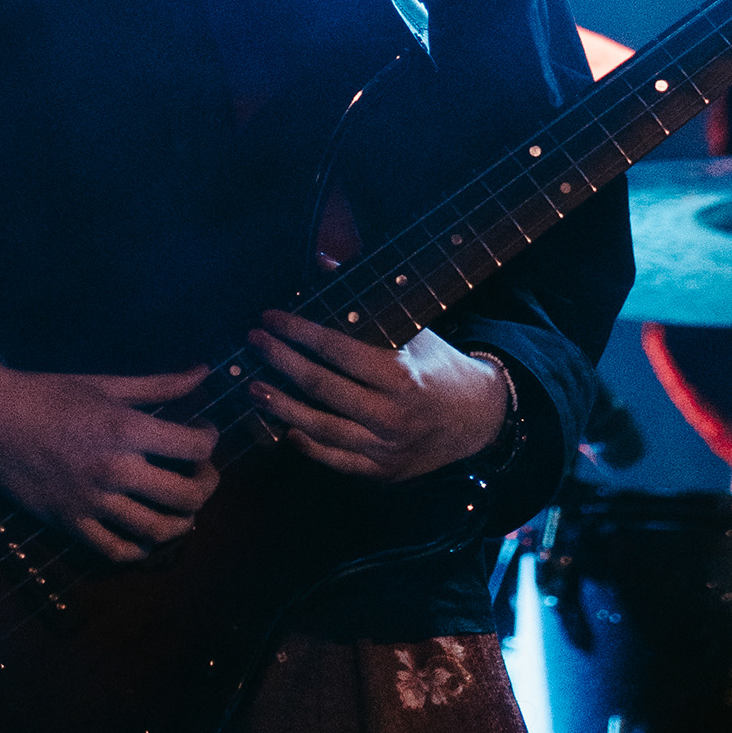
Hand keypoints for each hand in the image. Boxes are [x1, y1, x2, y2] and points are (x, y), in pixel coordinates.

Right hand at [0, 360, 219, 562]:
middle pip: (186, 496)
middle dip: (207, 486)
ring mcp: (92, 503)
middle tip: (202, 474)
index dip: (209, 440)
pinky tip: (146, 534)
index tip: (203, 434)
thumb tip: (204, 371)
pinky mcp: (71, 524)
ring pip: (157, 530)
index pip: (194, 447)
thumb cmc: (50, 395)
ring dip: (182, 521)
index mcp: (126, 429)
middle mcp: (114, 470)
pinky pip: (116, 551)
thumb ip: (160, 384)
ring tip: (181, 507)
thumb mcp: (107, 383)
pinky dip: (140, 549)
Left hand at [248, 308, 509, 481]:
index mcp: (400, 374)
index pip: (337, 350)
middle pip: (323, 387)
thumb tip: (322, 261)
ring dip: (283, 407)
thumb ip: (367, 299)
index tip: (270, 318)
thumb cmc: (438, 366)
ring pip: (323, 429)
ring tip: (254, 388)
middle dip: (282, 362)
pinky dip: (309, 447)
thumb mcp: (413, 328)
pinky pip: (338, 461)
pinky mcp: (383, 471)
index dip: (299, 333)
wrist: (478, 417)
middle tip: (254, 343)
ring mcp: (386, 446)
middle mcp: (392, 413)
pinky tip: (285, 430)